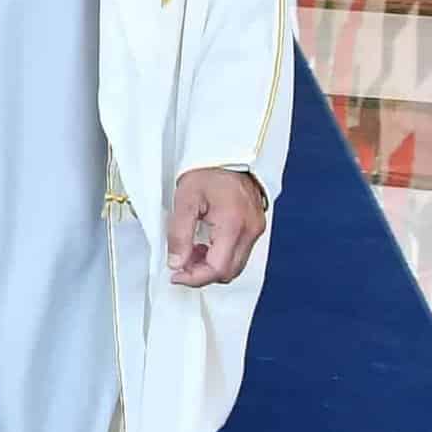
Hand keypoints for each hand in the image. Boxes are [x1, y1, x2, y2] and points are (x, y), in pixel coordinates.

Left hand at [167, 167, 266, 287]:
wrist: (229, 153)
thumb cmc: (206, 172)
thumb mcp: (184, 199)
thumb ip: (179, 234)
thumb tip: (176, 263)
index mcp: (233, 224)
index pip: (218, 268)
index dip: (195, 277)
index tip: (175, 274)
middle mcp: (250, 231)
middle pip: (229, 272)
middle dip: (202, 274)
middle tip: (179, 263)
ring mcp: (256, 230)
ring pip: (235, 265)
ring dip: (211, 266)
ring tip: (189, 251)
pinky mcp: (256, 227)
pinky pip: (239, 253)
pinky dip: (220, 256)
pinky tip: (204, 244)